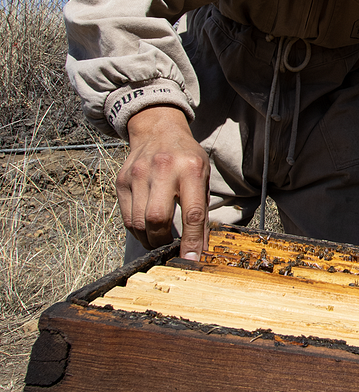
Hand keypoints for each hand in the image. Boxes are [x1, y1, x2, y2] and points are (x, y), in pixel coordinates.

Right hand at [117, 105, 209, 260]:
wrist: (158, 130)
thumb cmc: (186, 158)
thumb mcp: (203, 178)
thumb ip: (202, 212)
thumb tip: (200, 249)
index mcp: (190, 169)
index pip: (192, 213)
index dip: (191, 241)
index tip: (191, 261)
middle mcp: (162, 169)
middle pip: (157, 218)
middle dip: (163, 241)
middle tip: (169, 248)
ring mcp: (138, 174)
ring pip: (138, 222)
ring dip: (149, 239)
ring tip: (158, 241)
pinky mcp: (122, 180)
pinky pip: (126, 217)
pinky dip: (137, 230)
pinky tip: (146, 229)